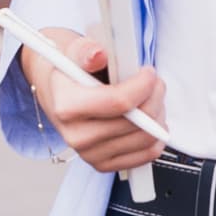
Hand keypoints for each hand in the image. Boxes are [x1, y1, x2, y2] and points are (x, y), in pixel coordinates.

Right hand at [24, 30, 167, 176]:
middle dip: (154, 96)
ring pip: (146, 138)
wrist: (57, 93)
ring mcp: (90, 154)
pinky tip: (148, 121)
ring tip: (149, 99)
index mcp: (67, 107)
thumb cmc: (70, 73)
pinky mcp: (103, 164)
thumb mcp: (74, 51)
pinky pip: (145, 155)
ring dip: (157, 115)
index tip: (148, 72)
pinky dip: (155, 137)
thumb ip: (87, 51)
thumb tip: (97, 55)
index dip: (143, 85)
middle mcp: (76, 136)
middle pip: (137, 122)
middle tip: (154, 82)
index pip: (119, 102)